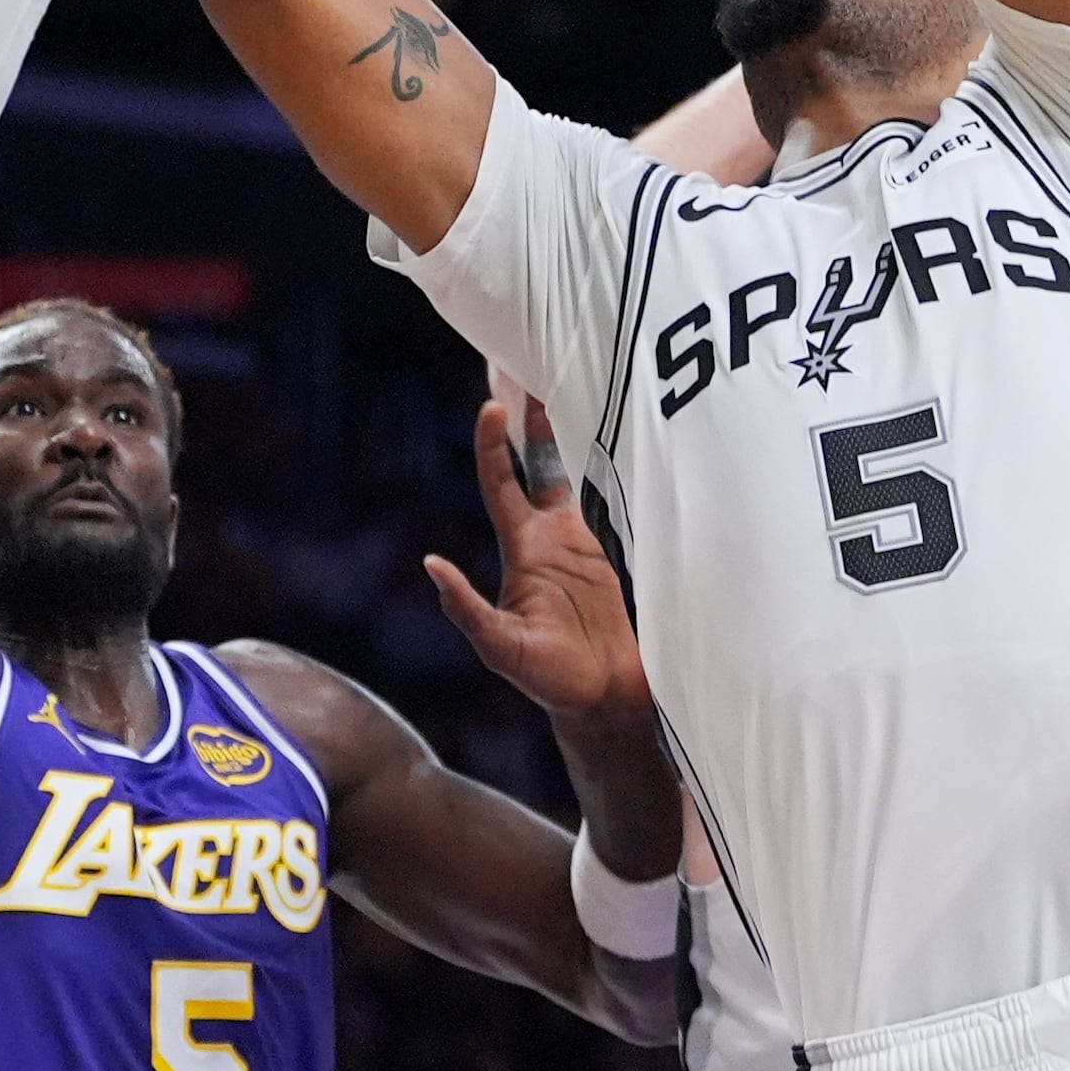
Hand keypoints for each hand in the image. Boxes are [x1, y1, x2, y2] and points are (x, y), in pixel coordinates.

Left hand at [425, 399, 654, 720]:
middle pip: (543, 464)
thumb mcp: (501, 647)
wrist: (609, 700)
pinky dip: (627, 470)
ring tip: (589, 385)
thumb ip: (468, 609)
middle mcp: (554, 538)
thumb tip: (431, 564)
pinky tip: (638, 439)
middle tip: (539, 369)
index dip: (494, 447)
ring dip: (583, 435)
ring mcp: (592, 542)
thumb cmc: (550, 680)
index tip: (493, 407)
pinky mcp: (627, 551)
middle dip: (538, 421)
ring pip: (585, 474)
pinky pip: (624, 500)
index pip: (502, 484)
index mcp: (524, 551)